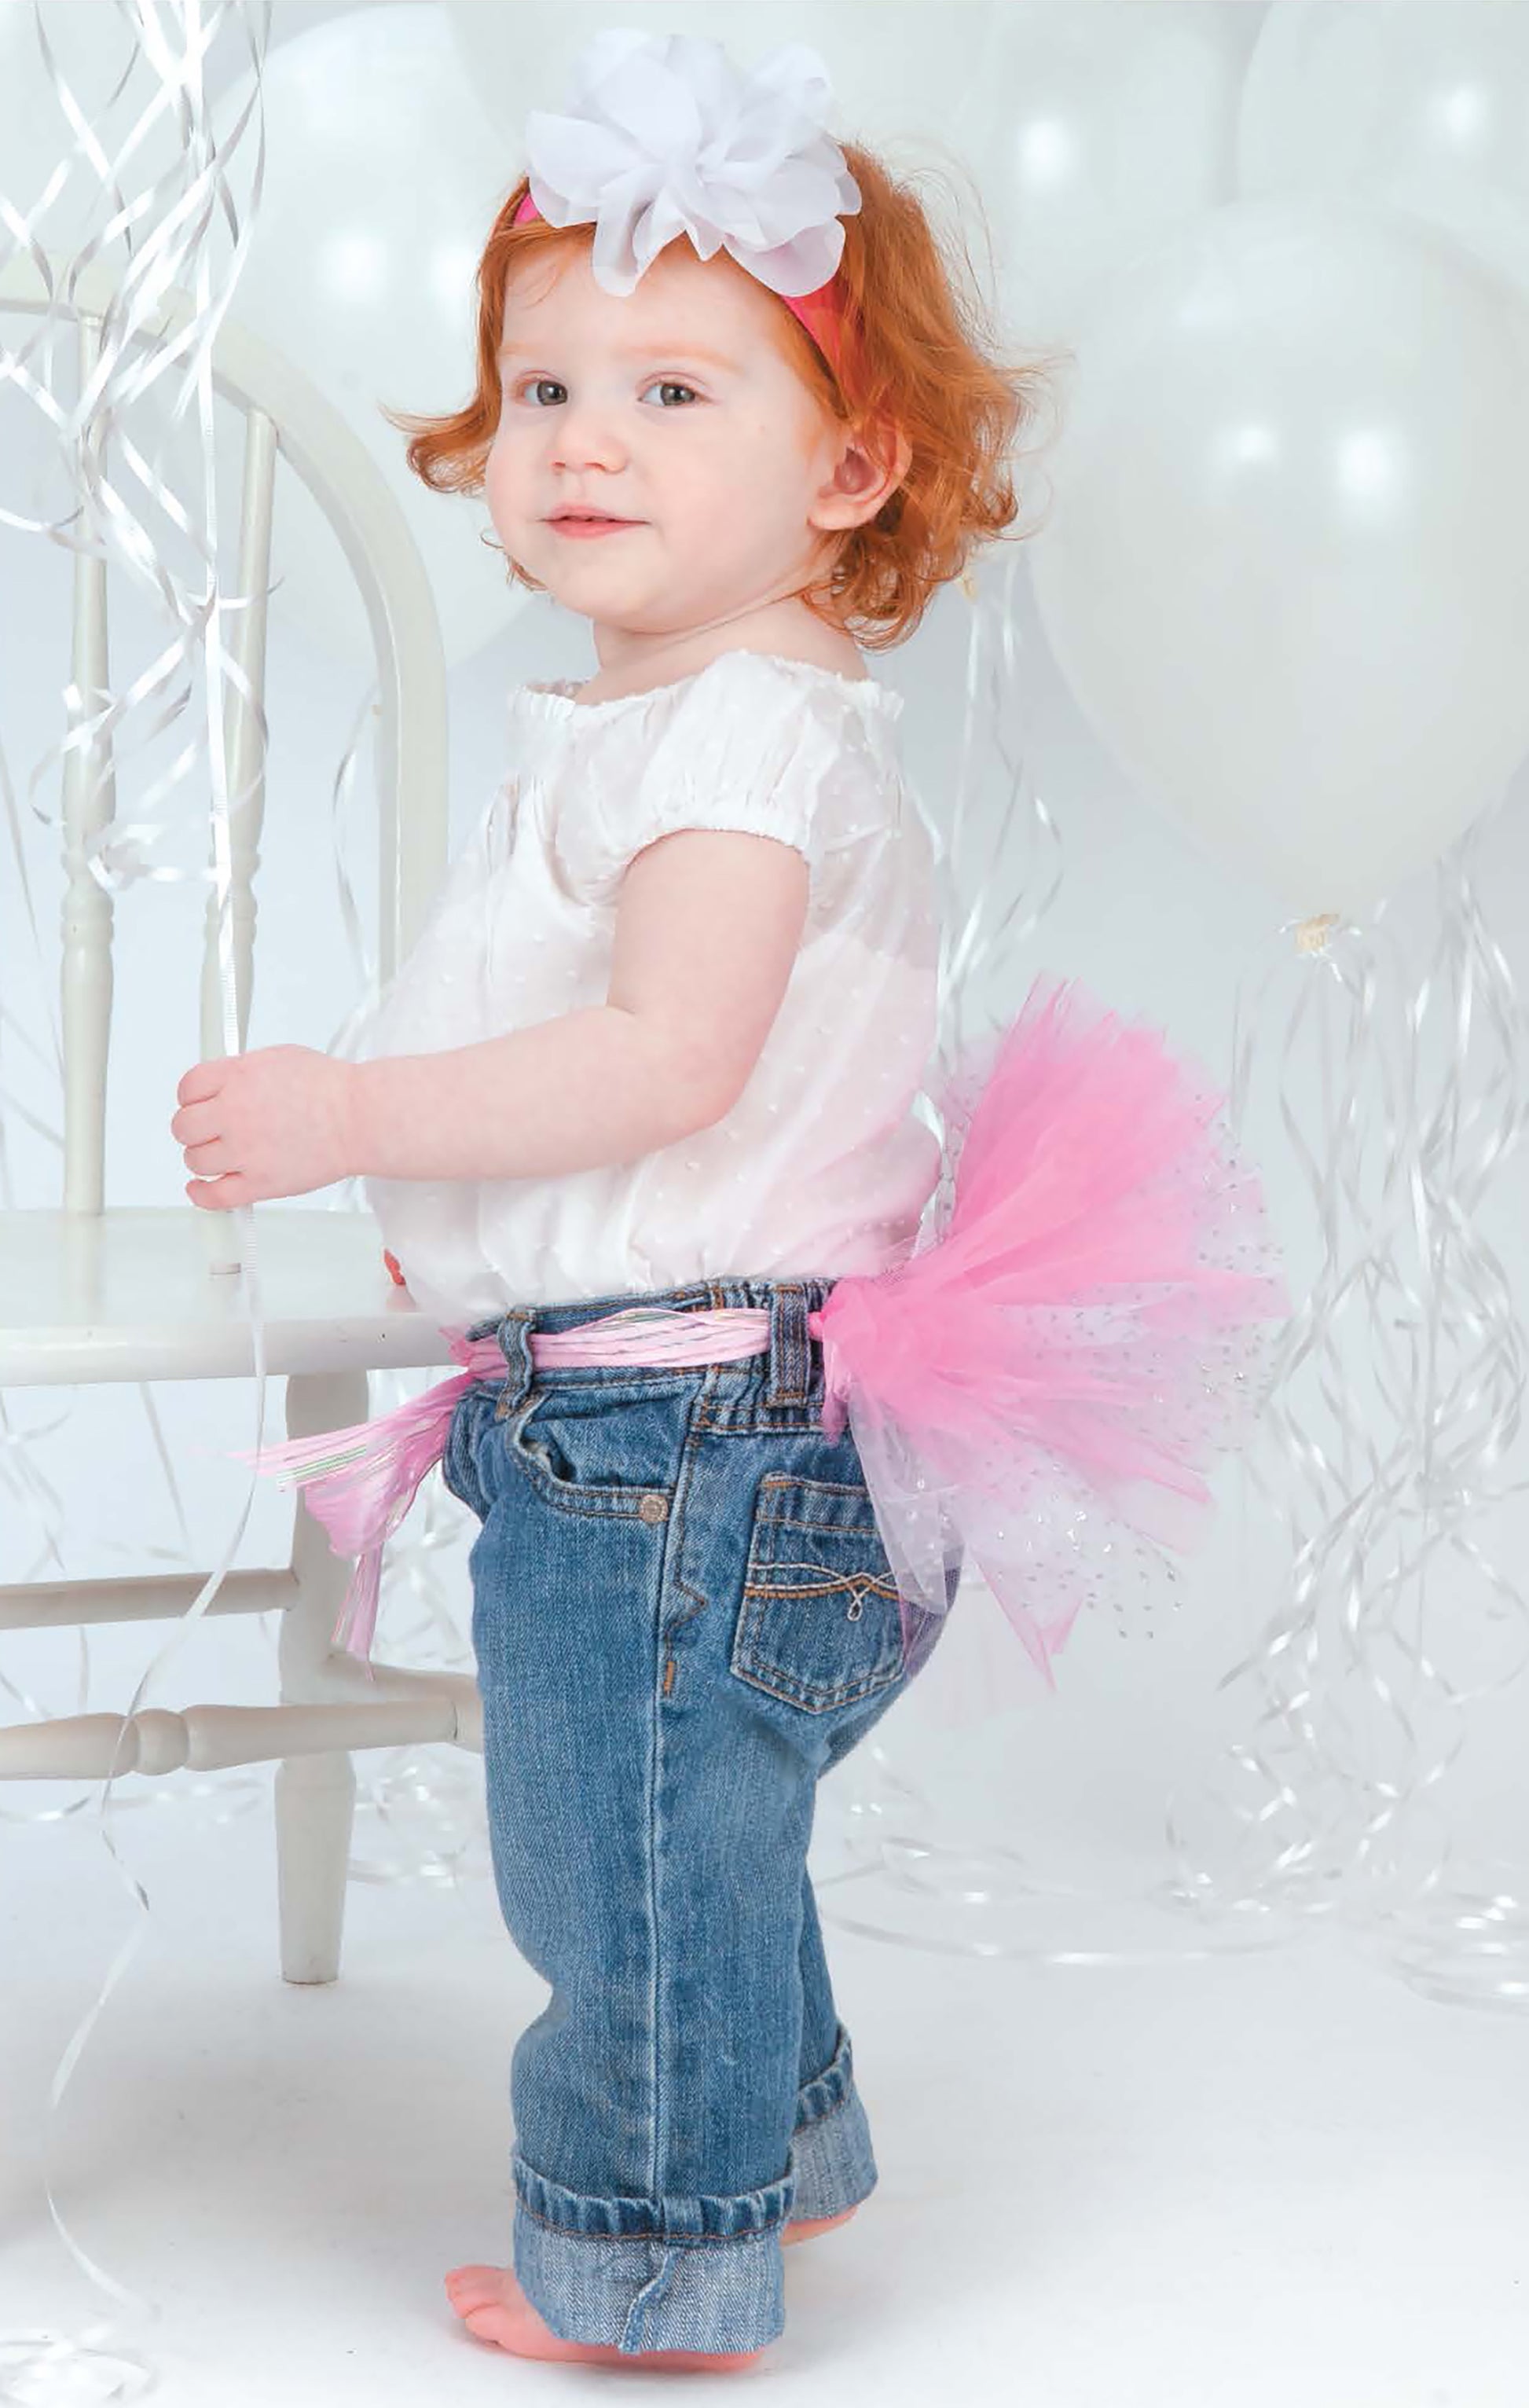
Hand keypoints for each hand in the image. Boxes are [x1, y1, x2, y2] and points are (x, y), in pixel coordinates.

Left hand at [171, 1045, 359, 1209]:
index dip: (191, 1098)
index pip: (188, 1087)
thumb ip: (243, 1071)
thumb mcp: (280, 1058)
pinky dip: (201, 1194)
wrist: (360, 1118)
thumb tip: (225, 1082)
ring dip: (203, 1159)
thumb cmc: (331, 1088)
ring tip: (220, 1156)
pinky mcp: (259, 1182)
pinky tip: (201, 1187)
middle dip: (194, 1128)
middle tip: (207, 1131)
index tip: (197, 1105)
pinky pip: (214, 1196)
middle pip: (183, 1126)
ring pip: (196, 1161)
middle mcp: (235, 1112)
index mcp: (238, 1077)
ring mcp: (245, 1150)